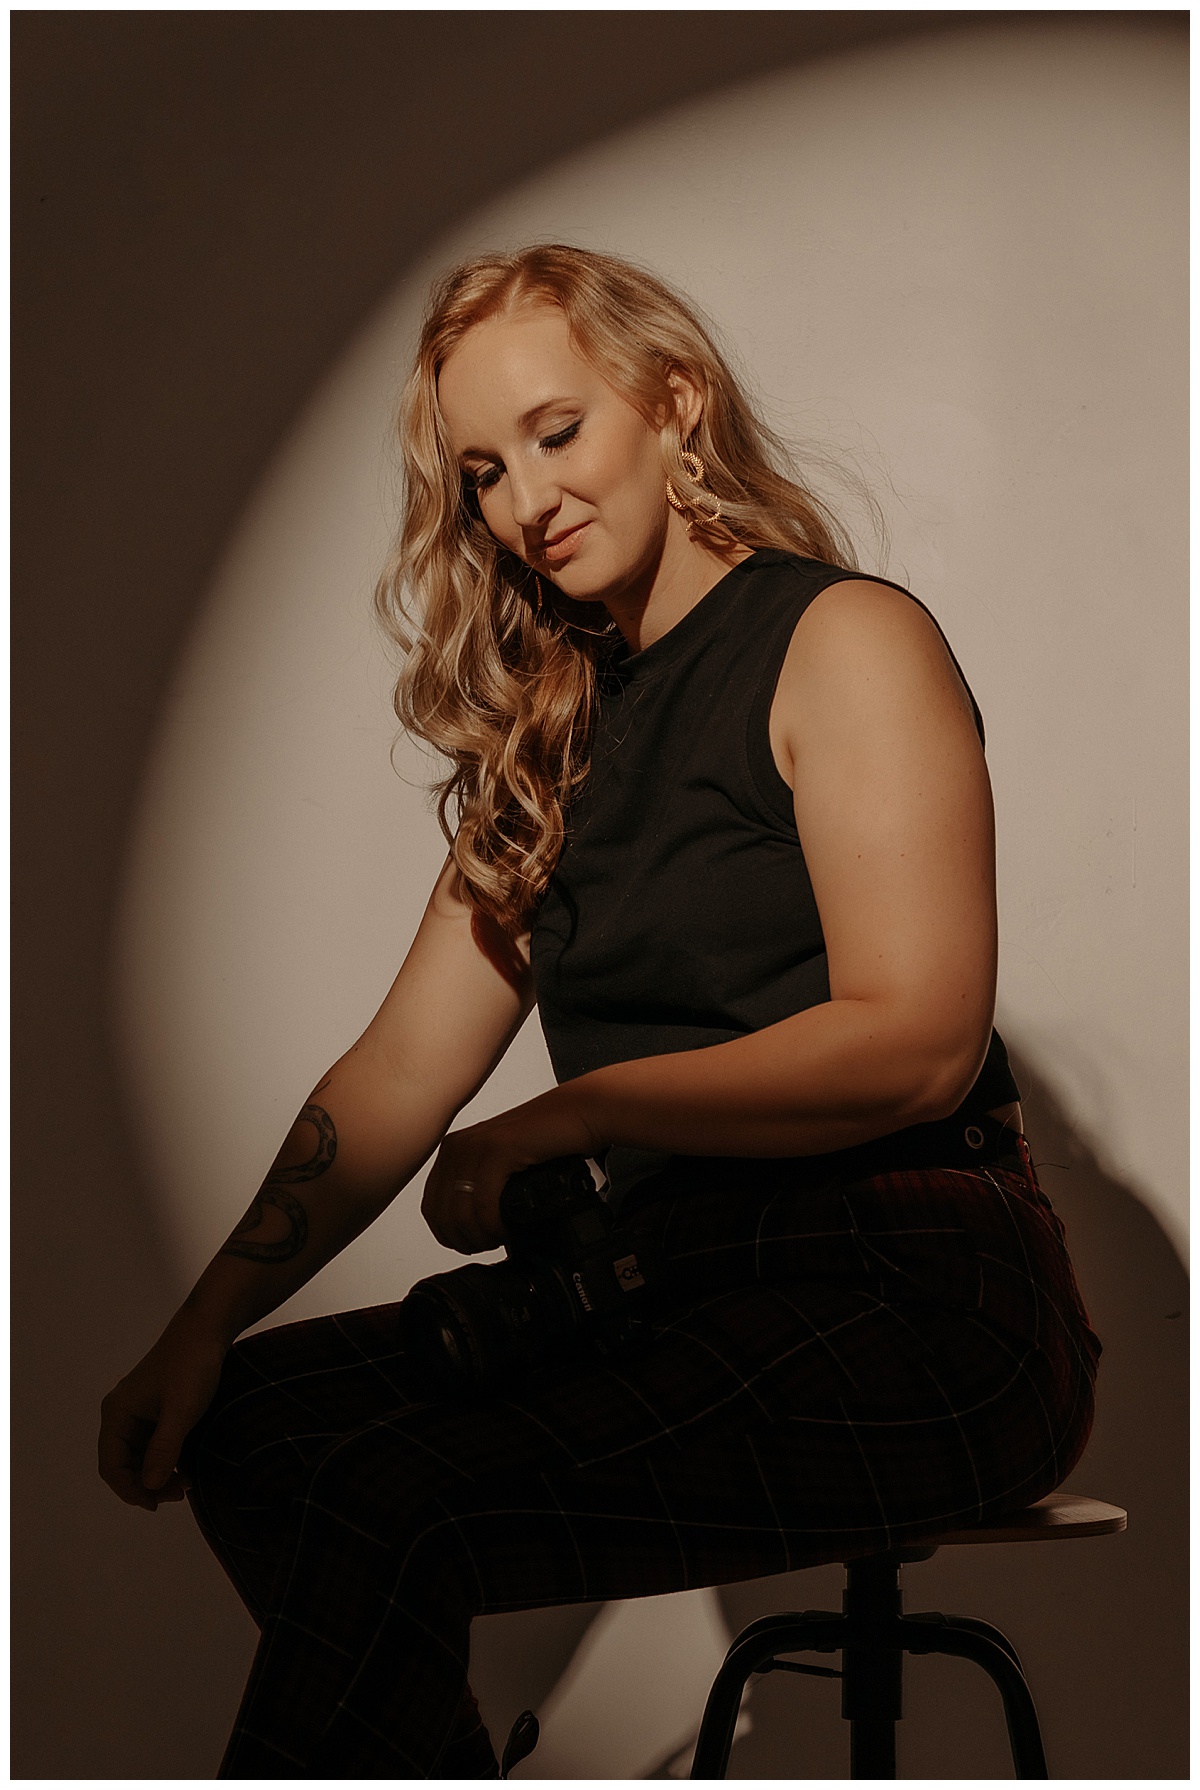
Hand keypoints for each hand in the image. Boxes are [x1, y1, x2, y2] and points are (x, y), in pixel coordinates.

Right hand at [98, 1314, 229, 1510]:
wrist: (207, 1329)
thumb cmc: (191, 1367)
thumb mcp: (180, 1412)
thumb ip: (164, 1450)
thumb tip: (148, 1485)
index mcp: (116, 1414)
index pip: (111, 1466)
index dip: (130, 1490)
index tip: (156, 1504)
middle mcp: (121, 1414)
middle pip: (123, 1464)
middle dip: (147, 1484)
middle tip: (179, 1494)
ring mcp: (138, 1411)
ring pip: (139, 1456)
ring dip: (157, 1474)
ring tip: (185, 1484)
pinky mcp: (155, 1408)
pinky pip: (152, 1443)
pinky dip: (165, 1459)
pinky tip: (185, 1467)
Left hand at [422, 1086, 599, 1253]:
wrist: (580, 1112)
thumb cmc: (547, 1139)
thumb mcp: (500, 1163)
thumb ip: (479, 1186)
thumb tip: (468, 1229)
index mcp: (453, 1149)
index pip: (431, 1207)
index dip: (449, 1235)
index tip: (472, 1244)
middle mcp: (458, 1146)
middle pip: (442, 1215)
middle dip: (465, 1240)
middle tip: (490, 1244)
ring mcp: (476, 1146)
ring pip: (461, 1214)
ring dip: (481, 1236)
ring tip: (501, 1238)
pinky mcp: (499, 1150)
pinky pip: (485, 1204)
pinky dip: (495, 1225)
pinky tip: (509, 1228)